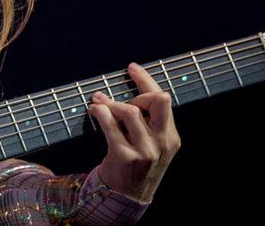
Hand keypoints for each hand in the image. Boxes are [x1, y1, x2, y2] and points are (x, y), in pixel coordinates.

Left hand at [87, 62, 180, 202]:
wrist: (127, 198)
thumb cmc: (137, 164)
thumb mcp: (152, 145)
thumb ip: (148, 122)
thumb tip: (129, 90)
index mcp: (171, 138)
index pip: (164, 100)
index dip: (146, 80)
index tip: (131, 67)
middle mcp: (162, 143)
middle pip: (158, 100)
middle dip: (139, 90)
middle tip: (122, 96)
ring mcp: (145, 151)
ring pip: (129, 111)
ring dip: (111, 102)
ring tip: (99, 102)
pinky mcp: (125, 157)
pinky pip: (110, 124)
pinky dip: (99, 111)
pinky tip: (94, 110)